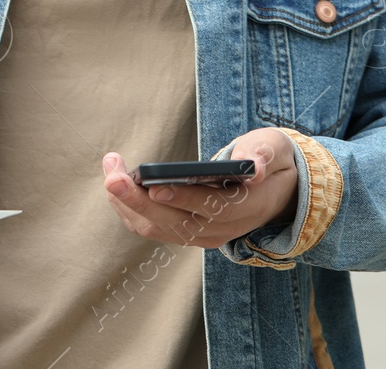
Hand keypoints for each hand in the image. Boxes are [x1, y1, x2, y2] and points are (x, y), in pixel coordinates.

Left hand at [101, 128, 298, 249]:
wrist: (274, 191)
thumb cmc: (268, 162)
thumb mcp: (274, 150)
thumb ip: (265, 155)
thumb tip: (253, 166)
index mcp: (249, 207)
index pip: (214, 208)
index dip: (185, 199)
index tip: (155, 187)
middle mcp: (224, 229)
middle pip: (177, 223)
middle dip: (140, 201)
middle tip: (112, 177)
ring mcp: (204, 235)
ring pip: (159, 228)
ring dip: (128, 203)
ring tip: (111, 169)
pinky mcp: (187, 233)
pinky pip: (153, 227)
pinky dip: (131, 208)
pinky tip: (117, 181)